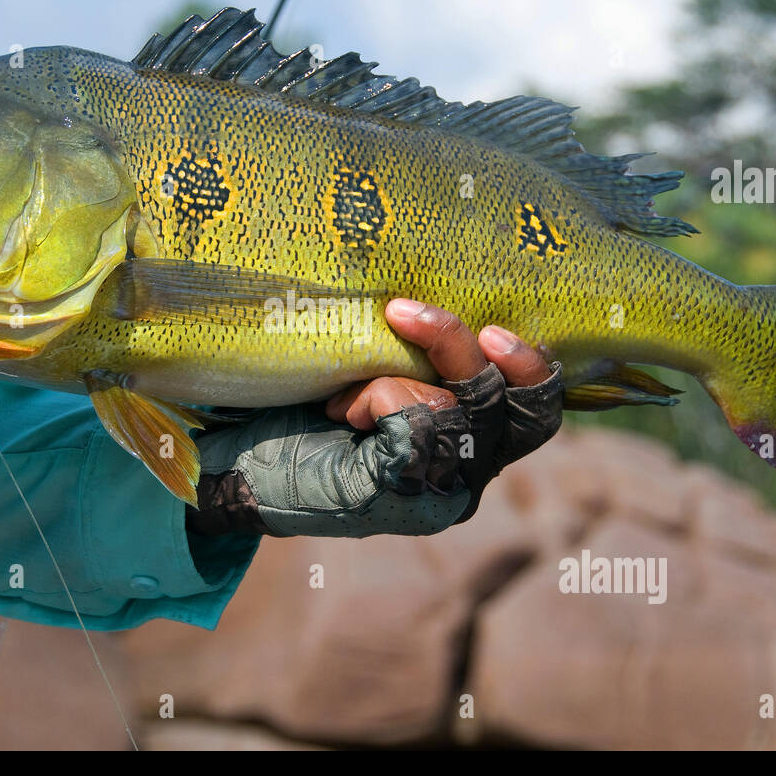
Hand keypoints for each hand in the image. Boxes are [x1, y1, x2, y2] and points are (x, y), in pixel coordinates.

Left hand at [186, 299, 562, 537]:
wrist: (238, 471)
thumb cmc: (299, 412)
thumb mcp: (364, 368)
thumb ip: (407, 348)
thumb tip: (424, 279)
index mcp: (471, 439)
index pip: (537, 409)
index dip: (533, 368)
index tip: (496, 327)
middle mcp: (468, 471)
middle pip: (519, 410)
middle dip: (470, 349)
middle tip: (410, 313)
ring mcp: (440, 492)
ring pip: (466, 412)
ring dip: (404, 374)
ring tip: (353, 376)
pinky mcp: (404, 496)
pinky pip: (421, 425)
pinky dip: (382, 398)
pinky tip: (341, 408)